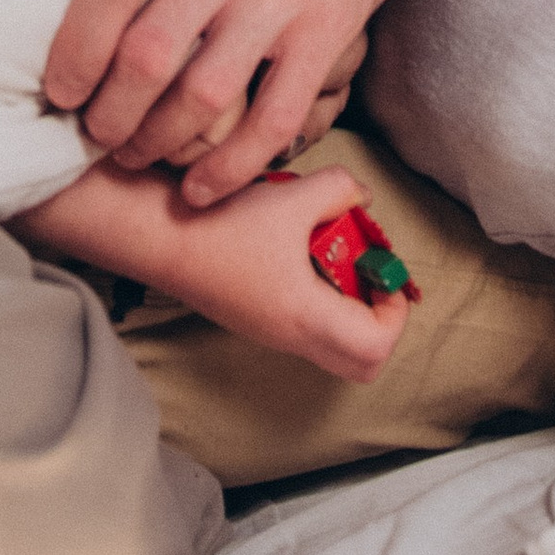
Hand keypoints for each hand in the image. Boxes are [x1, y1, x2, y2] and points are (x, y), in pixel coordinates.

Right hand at [15, 159, 412, 379]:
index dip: (395, 310)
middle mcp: (290, 337)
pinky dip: (322, 297)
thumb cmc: (223, 220)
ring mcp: (270, 333)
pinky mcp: (255, 320)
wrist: (159, 235)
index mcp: (305, 317)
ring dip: (349, 305)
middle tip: (370, 271)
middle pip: (360, 363)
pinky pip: (307, 327)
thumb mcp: (295, 196)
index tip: (384, 269)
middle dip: (380, 320)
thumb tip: (365, 197)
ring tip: (335, 253)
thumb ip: (344, 191)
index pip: (376, 346)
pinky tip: (303, 249)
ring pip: (334, 345)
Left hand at [33, 0, 471, 201]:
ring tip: (134, 154)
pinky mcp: (329, 30)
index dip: (74, 45)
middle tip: (90, 133)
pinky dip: (237, 164)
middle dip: (108, 111)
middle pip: (149, 53)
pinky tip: (204, 187)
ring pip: (205, 94)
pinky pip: (277, 115)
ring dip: (159, 141)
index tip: (56, 87)